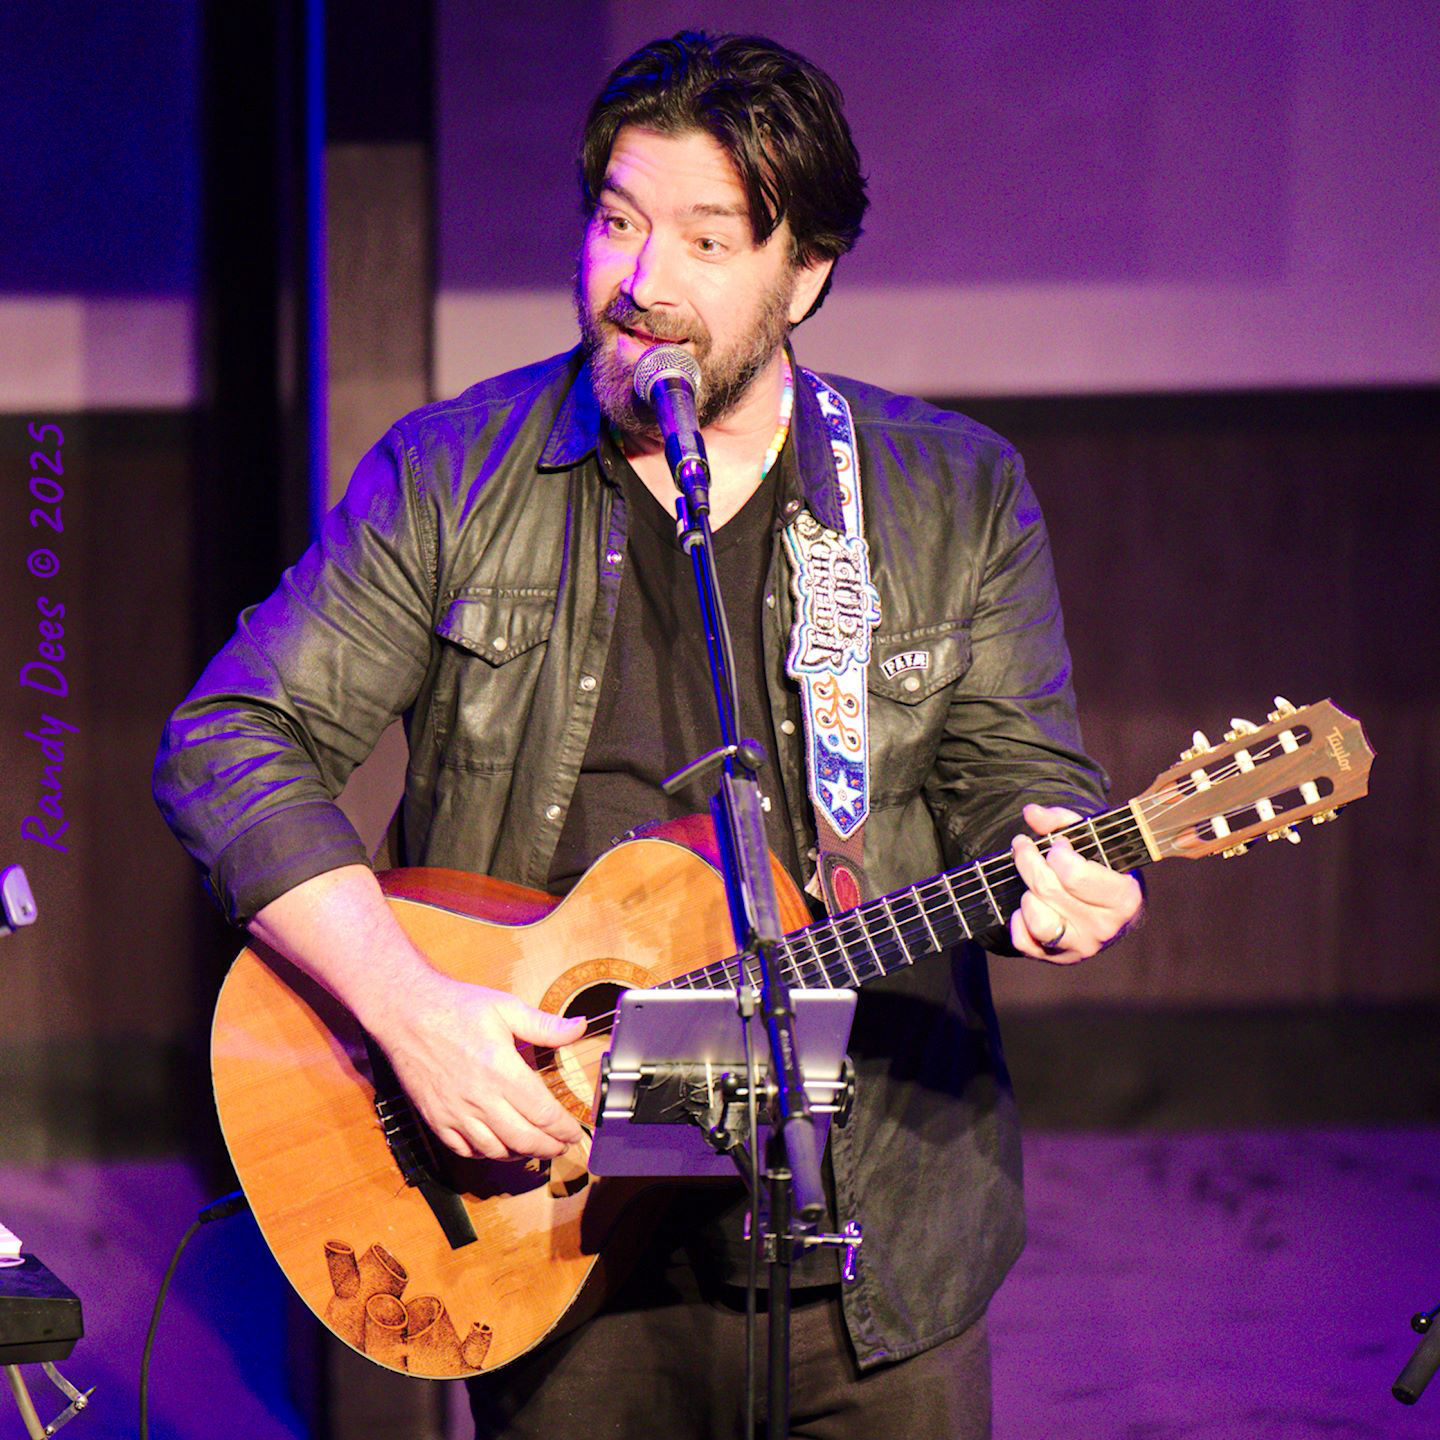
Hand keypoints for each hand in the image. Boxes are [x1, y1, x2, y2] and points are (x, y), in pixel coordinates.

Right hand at [372, 974, 587, 1160]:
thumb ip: (545, 1024)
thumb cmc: (456, 1007)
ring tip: (534, 1147)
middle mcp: (480, 1098)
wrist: (406, 1012)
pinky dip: (486, 1153)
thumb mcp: (506, 1007)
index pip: (543, 1113)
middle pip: (523, 1139)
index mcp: (501, 1071)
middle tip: (560, 1146)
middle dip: (548, 1147)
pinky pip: (464, 1150)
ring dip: (520, 1154)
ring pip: (495, 1150)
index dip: (563, 1129)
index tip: (573, 1133)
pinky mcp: (436, 1118)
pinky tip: (497, 1145)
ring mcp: (455, 1112)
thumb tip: (579, 1027)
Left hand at [1009, 803, 1142, 963]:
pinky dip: (1019, 922)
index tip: (1057, 845)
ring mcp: (1081, 947)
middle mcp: (1105, 928)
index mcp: (1123, 898)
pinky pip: (1024, 942)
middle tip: (1022, 846)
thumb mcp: (1090, 839)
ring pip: (1038, 920)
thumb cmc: (1099, 868)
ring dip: (1028, 895)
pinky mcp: (1058, 959)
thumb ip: (1061, 820)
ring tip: (1032, 884)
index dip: (1058, 854)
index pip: (1076, 875)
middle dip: (1029, 861)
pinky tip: (1028, 906)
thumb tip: (1031, 813)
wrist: (1109, 909)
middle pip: (1050, 890)